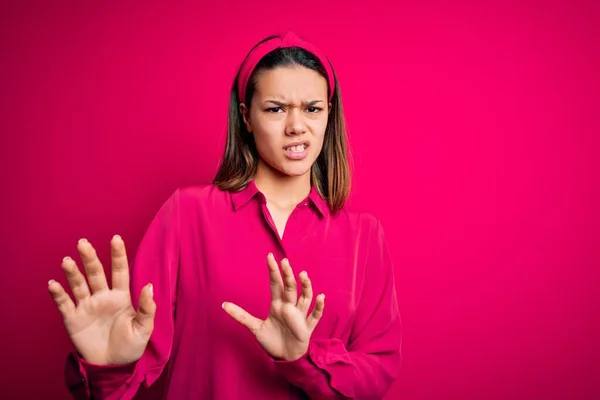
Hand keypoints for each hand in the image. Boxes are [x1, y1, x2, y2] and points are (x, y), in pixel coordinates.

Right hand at [48, 235, 154, 364]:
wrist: (112, 366)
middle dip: (90, 258)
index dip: (118, 255)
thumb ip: (147, 308)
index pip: (119, 271)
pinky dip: (58, 293)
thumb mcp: (144, 329)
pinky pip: (64, 303)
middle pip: (96, 273)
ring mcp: (87, 306)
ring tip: (67, 261)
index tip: (116, 238)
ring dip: (73, 273)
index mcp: (121, 296)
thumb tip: (149, 286)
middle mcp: (102, 297)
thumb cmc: (131, 346)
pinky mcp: (73, 319)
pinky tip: (53, 283)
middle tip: (83, 243)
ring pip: (79, 285)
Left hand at [222, 253, 324, 360]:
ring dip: (305, 286)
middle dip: (287, 275)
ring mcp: (299, 316)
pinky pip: (315, 315)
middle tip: (284, 262)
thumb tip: (223, 305)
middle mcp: (289, 307)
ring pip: (304, 298)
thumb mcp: (254, 328)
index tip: (270, 256)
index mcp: (277, 305)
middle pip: (289, 287)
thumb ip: (240, 316)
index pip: (275, 284)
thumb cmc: (272, 340)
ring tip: (303, 275)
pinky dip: (319, 306)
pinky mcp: (306, 328)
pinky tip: (321, 296)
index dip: (273, 271)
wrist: (285, 357)